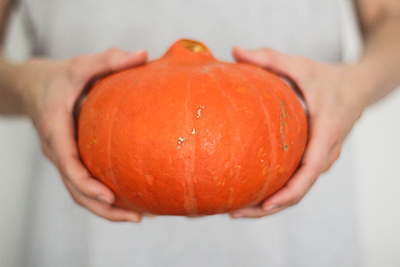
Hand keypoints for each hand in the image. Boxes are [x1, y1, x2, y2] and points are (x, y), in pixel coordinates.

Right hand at [18, 48, 147, 221]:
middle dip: (103, 209)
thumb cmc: (56, 77)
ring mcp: (63, 158)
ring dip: (105, 209)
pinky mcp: (70, 159)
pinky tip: (127, 198)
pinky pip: (84, 183)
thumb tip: (144, 55)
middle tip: (137, 218)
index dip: (86, 182)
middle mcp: (57, 150)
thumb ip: (108, 60)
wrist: (30, 86)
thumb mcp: (79, 65)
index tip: (109, 196)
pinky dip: (102, 196)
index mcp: (56, 129)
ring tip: (138, 216)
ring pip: (79, 192)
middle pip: (76, 189)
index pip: (67, 163)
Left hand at [229, 47, 363, 217]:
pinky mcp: (316, 160)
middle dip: (269, 207)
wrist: (359, 88)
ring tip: (237, 209)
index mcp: (326, 131)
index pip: (310, 170)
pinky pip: (297, 181)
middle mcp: (326, 152)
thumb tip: (234, 52)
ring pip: (298, 190)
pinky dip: (277, 191)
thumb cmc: (328, 78)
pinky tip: (252, 190)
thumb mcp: (301, 65)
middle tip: (235, 212)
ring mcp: (322, 159)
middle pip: (300, 190)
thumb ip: (269, 58)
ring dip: (270, 204)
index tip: (264, 204)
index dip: (289, 192)